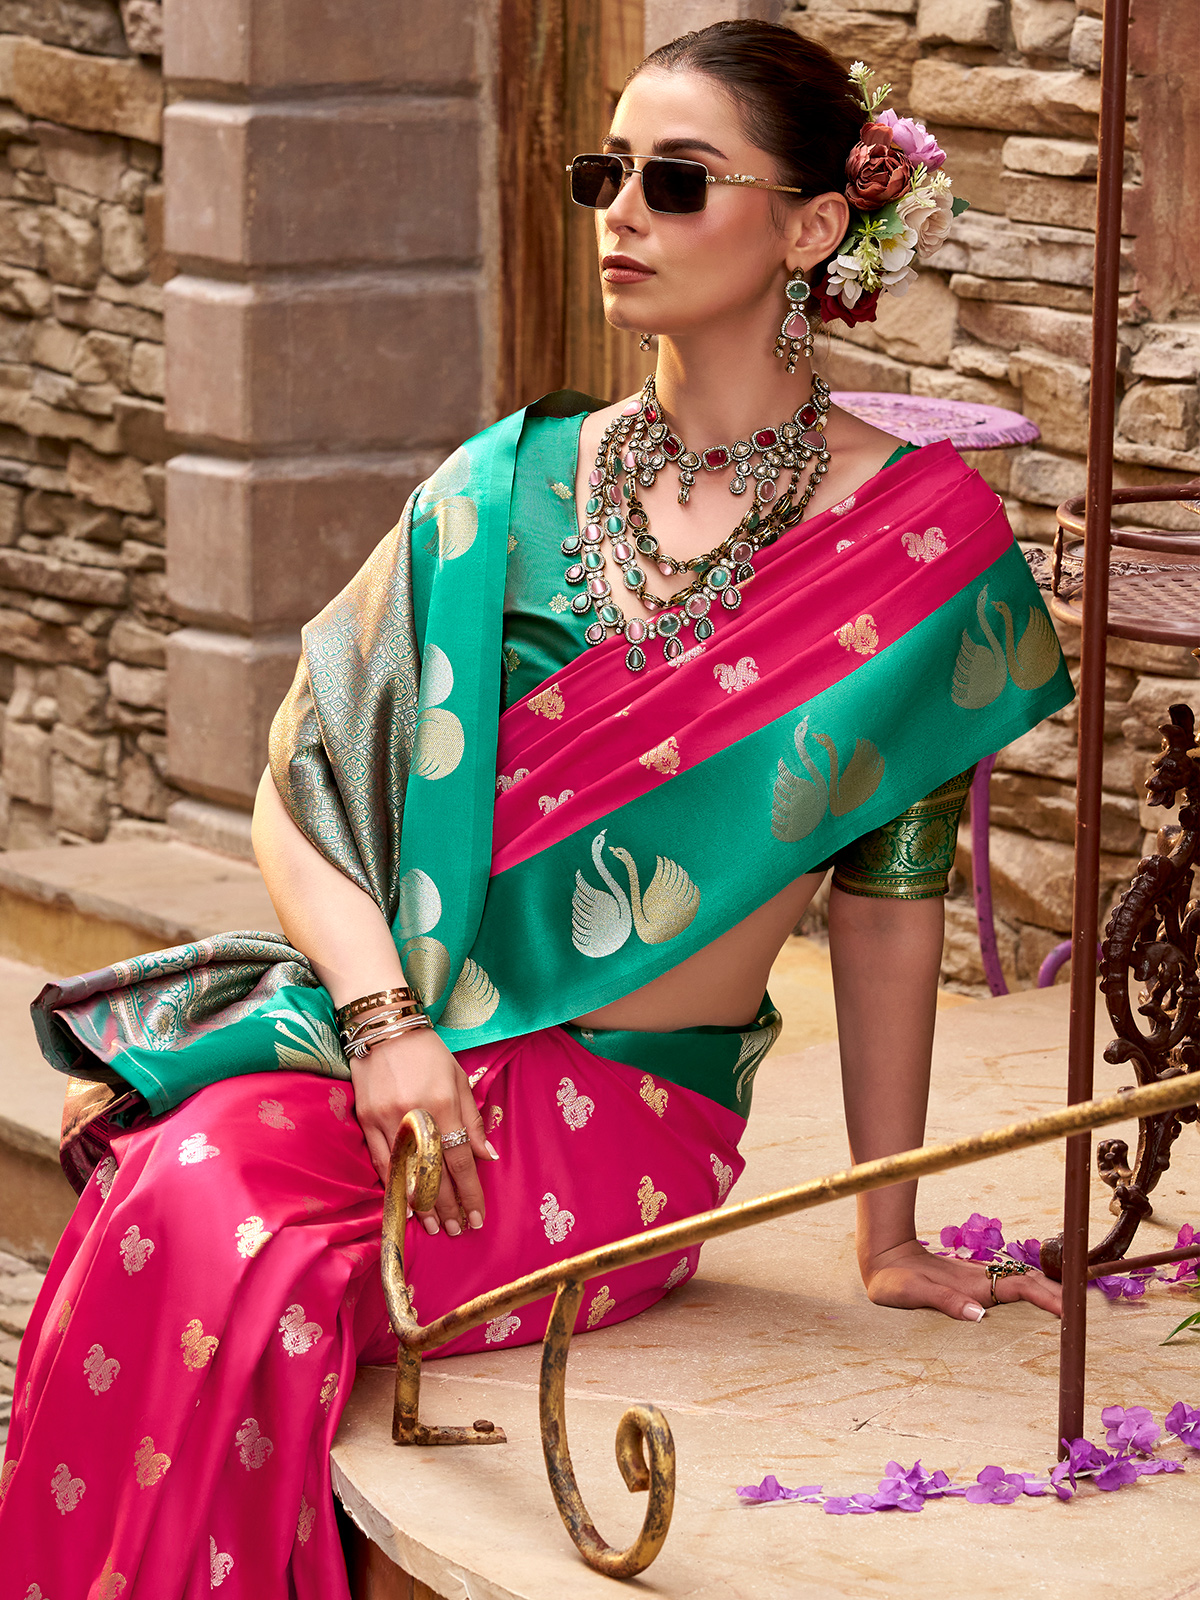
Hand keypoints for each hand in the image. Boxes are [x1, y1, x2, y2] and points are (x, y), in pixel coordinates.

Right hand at [349, 1028, 493, 1235]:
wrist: (385, 1028)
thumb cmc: (428, 1052)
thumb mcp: (459, 1078)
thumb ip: (472, 1119)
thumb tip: (486, 1157)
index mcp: (443, 1103)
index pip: (459, 1159)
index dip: (470, 1192)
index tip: (477, 1215)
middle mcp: (416, 1115)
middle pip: (434, 1172)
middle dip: (448, 1206)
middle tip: (458, 1230)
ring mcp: (388, 1119)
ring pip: (406, 1172)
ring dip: (422, 1204)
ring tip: (435, 1226)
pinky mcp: (366, 1120)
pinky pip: (382, 1162)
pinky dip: (394, 1186)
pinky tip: (404, 1205)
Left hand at [862, 1238, 1062, 1321]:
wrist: (882, 1256)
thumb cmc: (893, 1280)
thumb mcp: (912, 1293)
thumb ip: (943, 1302)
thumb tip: (979, 1315)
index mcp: (971, 1283)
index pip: (1018, 1288)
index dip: (1045, 1297)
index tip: (1069, 1309)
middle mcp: (979, 1279)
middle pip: (1029, 1283)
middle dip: (1058, 1294)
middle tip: (1086, 1311)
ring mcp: (978, 1279)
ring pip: (1022, 1282)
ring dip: (1050, 1291)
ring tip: (1077, 1306)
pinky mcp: (973, 1282)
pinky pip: (1011, 1285)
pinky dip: (1033, 1290)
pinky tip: (1044, 1298)